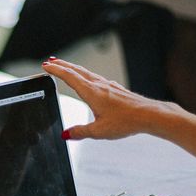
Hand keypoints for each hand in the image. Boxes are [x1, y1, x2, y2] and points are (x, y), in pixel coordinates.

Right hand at [42, 58, 178, 139]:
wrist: (149, 115)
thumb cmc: (126, 121)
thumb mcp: (98, 131)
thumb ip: (80, 132)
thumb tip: (66, 134)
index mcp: (91, 92)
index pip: (69, 77)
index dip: (56, 70)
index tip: (46, 65)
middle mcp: (99, 85)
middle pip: (77, 70)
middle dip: (62, 64)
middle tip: (51, 60)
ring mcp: (109, 85)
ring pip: (87, 73)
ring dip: (74, 69)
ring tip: (66, 68)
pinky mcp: (116, 89)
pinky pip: (96, 78)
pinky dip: (86, 76)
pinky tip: (89, 81)